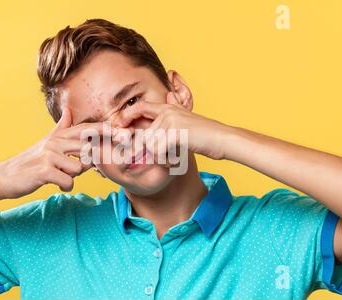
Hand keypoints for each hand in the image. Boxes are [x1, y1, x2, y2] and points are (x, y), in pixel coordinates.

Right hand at [0, 107, 104, 198]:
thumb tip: (69, 110)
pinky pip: (68, 181)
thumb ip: (61, 127)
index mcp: (59, 135)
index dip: (106, 131)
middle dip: (88, 163)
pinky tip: (56, 184)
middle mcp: (55, 142)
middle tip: (75, 168)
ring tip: (60, 175)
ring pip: (80, 167)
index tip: (124, 134)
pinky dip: (65, 186)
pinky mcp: (44, 171)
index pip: (87, 129)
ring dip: (73, 176)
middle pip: (88, 149)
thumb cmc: (31, 161)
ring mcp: (50, 155)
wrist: (6, 176)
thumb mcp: (47, 141)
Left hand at [113, 92, 232, 160]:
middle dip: (144, 150)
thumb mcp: (187, 120)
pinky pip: (158, 151)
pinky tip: (174, 162)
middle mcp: (167, 112)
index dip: (126, 116)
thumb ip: (174, 113)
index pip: (140, 107)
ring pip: (150, 145)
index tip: (118, 126)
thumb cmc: (205, 135)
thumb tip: (169, 95)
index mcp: (168, 108)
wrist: (223, 139)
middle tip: (150, 157)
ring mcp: (171, 121)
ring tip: (170, 160)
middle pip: (143, 134)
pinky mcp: (176, 132)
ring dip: (158, 158)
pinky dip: (164, 161)